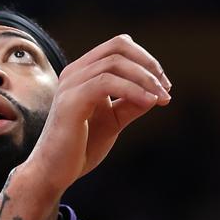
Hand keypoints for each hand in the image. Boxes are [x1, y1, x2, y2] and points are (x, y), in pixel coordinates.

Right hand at [19, 35, 171, 195]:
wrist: (54, 173)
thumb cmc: (80, 147)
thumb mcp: (113, 120)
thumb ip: (131, 104)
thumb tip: (157, 93)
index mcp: (83, 73)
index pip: (118, 47)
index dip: (146, 61)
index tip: (163, 86)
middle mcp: (74, 72)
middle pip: (118, 46)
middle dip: (149, 65)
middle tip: (165, 89)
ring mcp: (70, 85)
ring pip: (115, 62)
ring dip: (145, 79)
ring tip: (161, 99)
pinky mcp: (71, 101)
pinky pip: (106, 82)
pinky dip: (133, 90)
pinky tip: (149, 103)